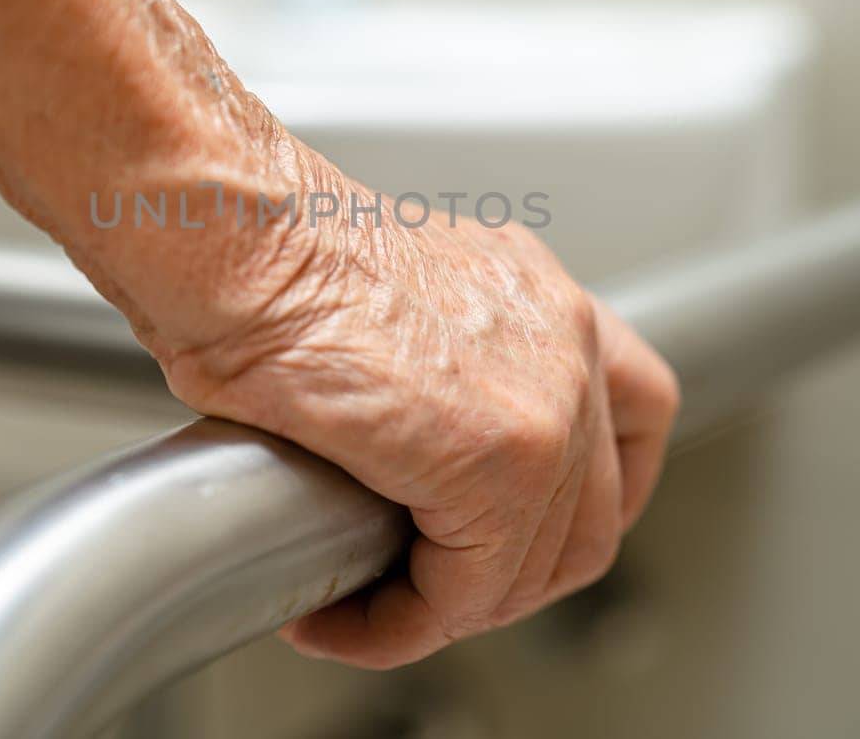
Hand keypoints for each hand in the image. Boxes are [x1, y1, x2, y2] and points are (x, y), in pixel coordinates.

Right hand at [150, 150, 679, 668]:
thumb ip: (432, 367)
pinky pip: (467, 590)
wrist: (234, 233)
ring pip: (531, 567)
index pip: (626, 423)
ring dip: (444, 610)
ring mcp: (545, 400)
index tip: (516, 542)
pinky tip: (343, 617)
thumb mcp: (384, 298)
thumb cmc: (268, 251)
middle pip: (590, 515)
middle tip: (414, 592)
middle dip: (500, 578)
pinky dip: (404, 625)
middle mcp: (563, 338)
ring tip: (363, 613)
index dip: (577, 505)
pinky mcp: (495, 459)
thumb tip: (400, 448)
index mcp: (538, 295)